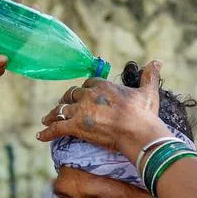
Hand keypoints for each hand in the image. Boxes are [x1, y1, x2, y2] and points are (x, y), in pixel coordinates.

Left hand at [37, 61, 167, 160]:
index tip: (81, 95)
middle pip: (71, 95)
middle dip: (66, 100)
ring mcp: (81, 111)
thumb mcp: (148, 91)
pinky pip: (57, 128)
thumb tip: (157, 61)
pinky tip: (40, 136)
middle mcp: (89, 95)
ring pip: (61, 110)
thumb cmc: (144, 113)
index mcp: (103, 86)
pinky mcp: (76, 127)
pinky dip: (47, 132)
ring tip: (46, 119)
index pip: (88, 84)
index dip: (84, 90)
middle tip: (61, 106)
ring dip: (53, 114)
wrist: (138, 132)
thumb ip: (150, 75)